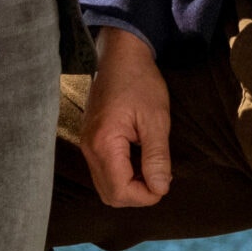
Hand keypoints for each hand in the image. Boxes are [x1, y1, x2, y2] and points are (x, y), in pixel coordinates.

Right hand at [82, 28, 171, 206]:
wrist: (120, 55)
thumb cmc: (140, 81)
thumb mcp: (156, 119)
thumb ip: (157, 157)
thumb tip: (160, 188)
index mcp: (104, 144)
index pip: (121, 192)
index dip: (146, 195)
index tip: (165, 179)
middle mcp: (89, 148)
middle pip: (110, 195)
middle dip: (137, 194)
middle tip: (159, 175)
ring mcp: (86, 144)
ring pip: (105, 185)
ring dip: (130, 185)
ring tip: (150, 165)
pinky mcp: (89, 140)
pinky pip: (103, 171)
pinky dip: (121, 174)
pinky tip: (138, 157)